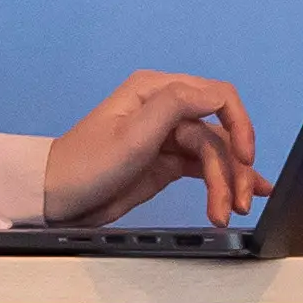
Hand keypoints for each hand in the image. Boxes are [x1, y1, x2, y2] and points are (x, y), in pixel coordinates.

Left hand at [42, 69, 263, 231]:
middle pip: (221, 131)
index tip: (244, 158)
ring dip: (230, 182)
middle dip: (235, 167)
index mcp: (156, 91)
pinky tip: (243, 195)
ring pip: (216, 153)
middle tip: (240, 202)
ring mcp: (169, 136)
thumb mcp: (131, 134)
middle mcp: (167, 108)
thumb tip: (217, 96)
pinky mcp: (168, 162)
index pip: (217, 96)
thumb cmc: (86, 165)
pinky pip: (206, 167)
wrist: (58, 199)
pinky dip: (226, 181)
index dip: (239, 125)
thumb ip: (175, 106)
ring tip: (230, 212)